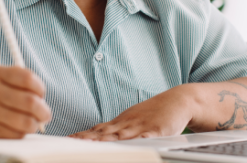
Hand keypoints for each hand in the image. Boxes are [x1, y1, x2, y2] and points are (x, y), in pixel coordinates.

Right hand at [0, 65, 51, 137]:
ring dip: (35, 124)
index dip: (40, 88)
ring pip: (26, 122)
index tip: (41, 94)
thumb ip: (19, 80)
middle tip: (45, 114)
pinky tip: (18, 128)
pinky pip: (16, 134)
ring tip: (34, 122)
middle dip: (44, 111)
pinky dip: (22, 133)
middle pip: (31, 102)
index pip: (28, 78)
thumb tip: (43, 97)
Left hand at [69, 85, 199, 140]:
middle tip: (73, 143)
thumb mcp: (132, 119)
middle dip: (88, 139)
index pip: (97, 130)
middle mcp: (128, 124)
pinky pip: (145, 137)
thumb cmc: (155, 112)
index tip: (68, 140)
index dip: (83, 136)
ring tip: (92, 145)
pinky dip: (136, 141)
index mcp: (121, 122)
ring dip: (105, 141)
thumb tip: (95, 134)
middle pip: (104, 133)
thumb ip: (115, 129)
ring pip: (120, 136)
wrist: (178, 101)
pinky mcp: (157, 131)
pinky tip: (130, 144)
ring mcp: (141, 127)